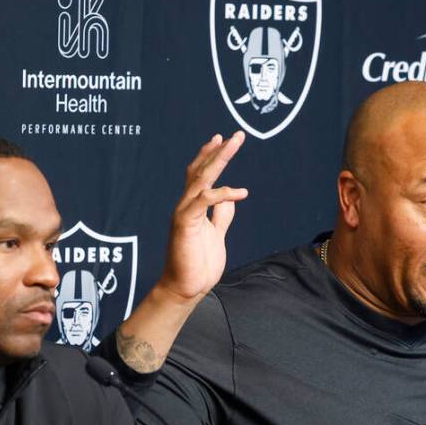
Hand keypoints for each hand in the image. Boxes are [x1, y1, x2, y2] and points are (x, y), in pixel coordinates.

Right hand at [158, 132, 247, 303]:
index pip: (199, 174)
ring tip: (233, 143)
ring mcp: (184, 213)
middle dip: (218, 151)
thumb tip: (231, 198)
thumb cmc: (198, 264)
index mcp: (192, 207)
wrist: (185, 288)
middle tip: (235, 135)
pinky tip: (241, 192)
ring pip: (201, 179)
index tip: (221, 138)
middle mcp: (186, 205)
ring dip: (218, 159)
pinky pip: (204, 201)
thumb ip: (221, 216)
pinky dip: (223, 193)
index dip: (209, 156)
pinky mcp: (185, 223)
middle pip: (200, 170)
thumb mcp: (216, 234)